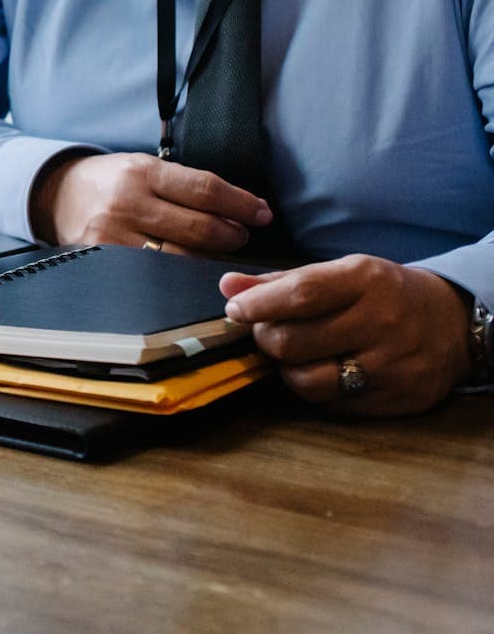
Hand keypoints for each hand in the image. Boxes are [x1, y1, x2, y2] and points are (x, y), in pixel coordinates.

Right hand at [31, 152, 272, 253]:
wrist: (57, 195)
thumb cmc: (113, 180)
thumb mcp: (145, 166)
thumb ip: (186, 184)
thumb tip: (240, 207)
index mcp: (142, 172)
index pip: (206, 190)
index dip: (242, 204)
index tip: (262, 213)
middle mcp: (127, 203)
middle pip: (200, 228)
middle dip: (232, 234)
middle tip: (240, 234)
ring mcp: (114, 236)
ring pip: (182, 256)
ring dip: (210, 256)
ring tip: (217, 250)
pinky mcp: (105, 260)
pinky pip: (155, 272)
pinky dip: (179, 271)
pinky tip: (190, 266)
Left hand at [222, 256, 472, 415]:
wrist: (452, 323)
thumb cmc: (383, 294)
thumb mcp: (341, 274)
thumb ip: (282, 282)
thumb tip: (228, 286)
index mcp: (366, 281)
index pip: (300, 295)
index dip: (257, 306)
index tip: (235, 310)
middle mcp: (382, 322)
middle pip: (293, 343)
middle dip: (266, 339)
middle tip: (269, 333)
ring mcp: (392, 365)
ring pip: (307, 382)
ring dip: (288, 370)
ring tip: (297, 355)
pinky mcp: (398, 399)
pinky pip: (332, 405)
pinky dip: (317, 391)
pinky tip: (326, 372)